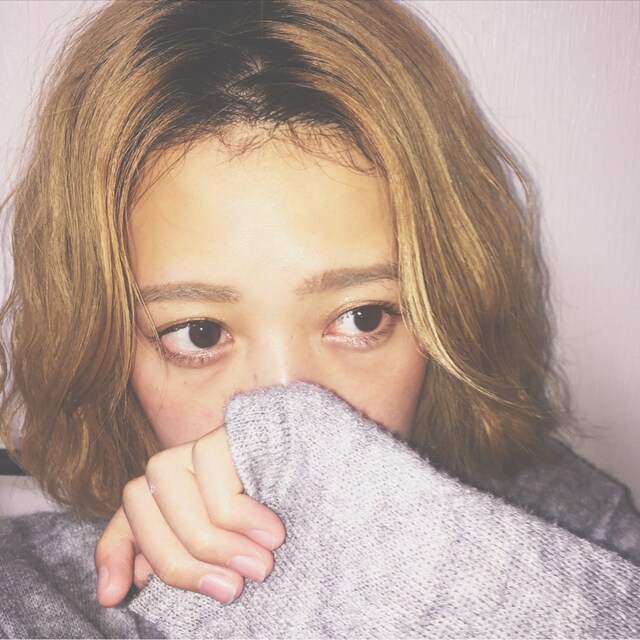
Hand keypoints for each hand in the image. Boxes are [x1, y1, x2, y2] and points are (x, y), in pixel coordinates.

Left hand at [94, 425, 285, 606]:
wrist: (344, 490)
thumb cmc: (293, 528)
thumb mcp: (235, 557)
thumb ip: (185, 565)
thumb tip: (112, 593)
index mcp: (179, 495)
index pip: (129, 512)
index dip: (115, 552)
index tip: (114, 597)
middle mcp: (185, 461)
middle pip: (138, 499)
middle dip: (176, 559)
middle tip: (231, 590)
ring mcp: (207, 439)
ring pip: (165, 480)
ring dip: (209, 539)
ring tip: (258, 565)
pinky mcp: (234, 425)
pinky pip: (212, 466)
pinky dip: (236, 513)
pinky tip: (271, 533)